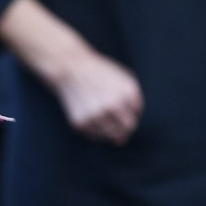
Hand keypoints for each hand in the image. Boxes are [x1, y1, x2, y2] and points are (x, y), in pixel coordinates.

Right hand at [0, 0, 142, 144]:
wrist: (70, 69)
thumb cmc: (99, 73)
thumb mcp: (124, 78)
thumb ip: (135, 97)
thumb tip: (135, 119)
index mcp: (126, 94)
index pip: (135, 118)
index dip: (131, 116)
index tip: (124, 112)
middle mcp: (113, 106)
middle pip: (128, 129)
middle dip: (125, 128)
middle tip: (119, 124)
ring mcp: (96, 116)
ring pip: (113, 137)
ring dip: (113, 132)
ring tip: (105, 120)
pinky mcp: (81, 124)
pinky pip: (97, 137)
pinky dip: (98, 131)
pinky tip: (94, 118)